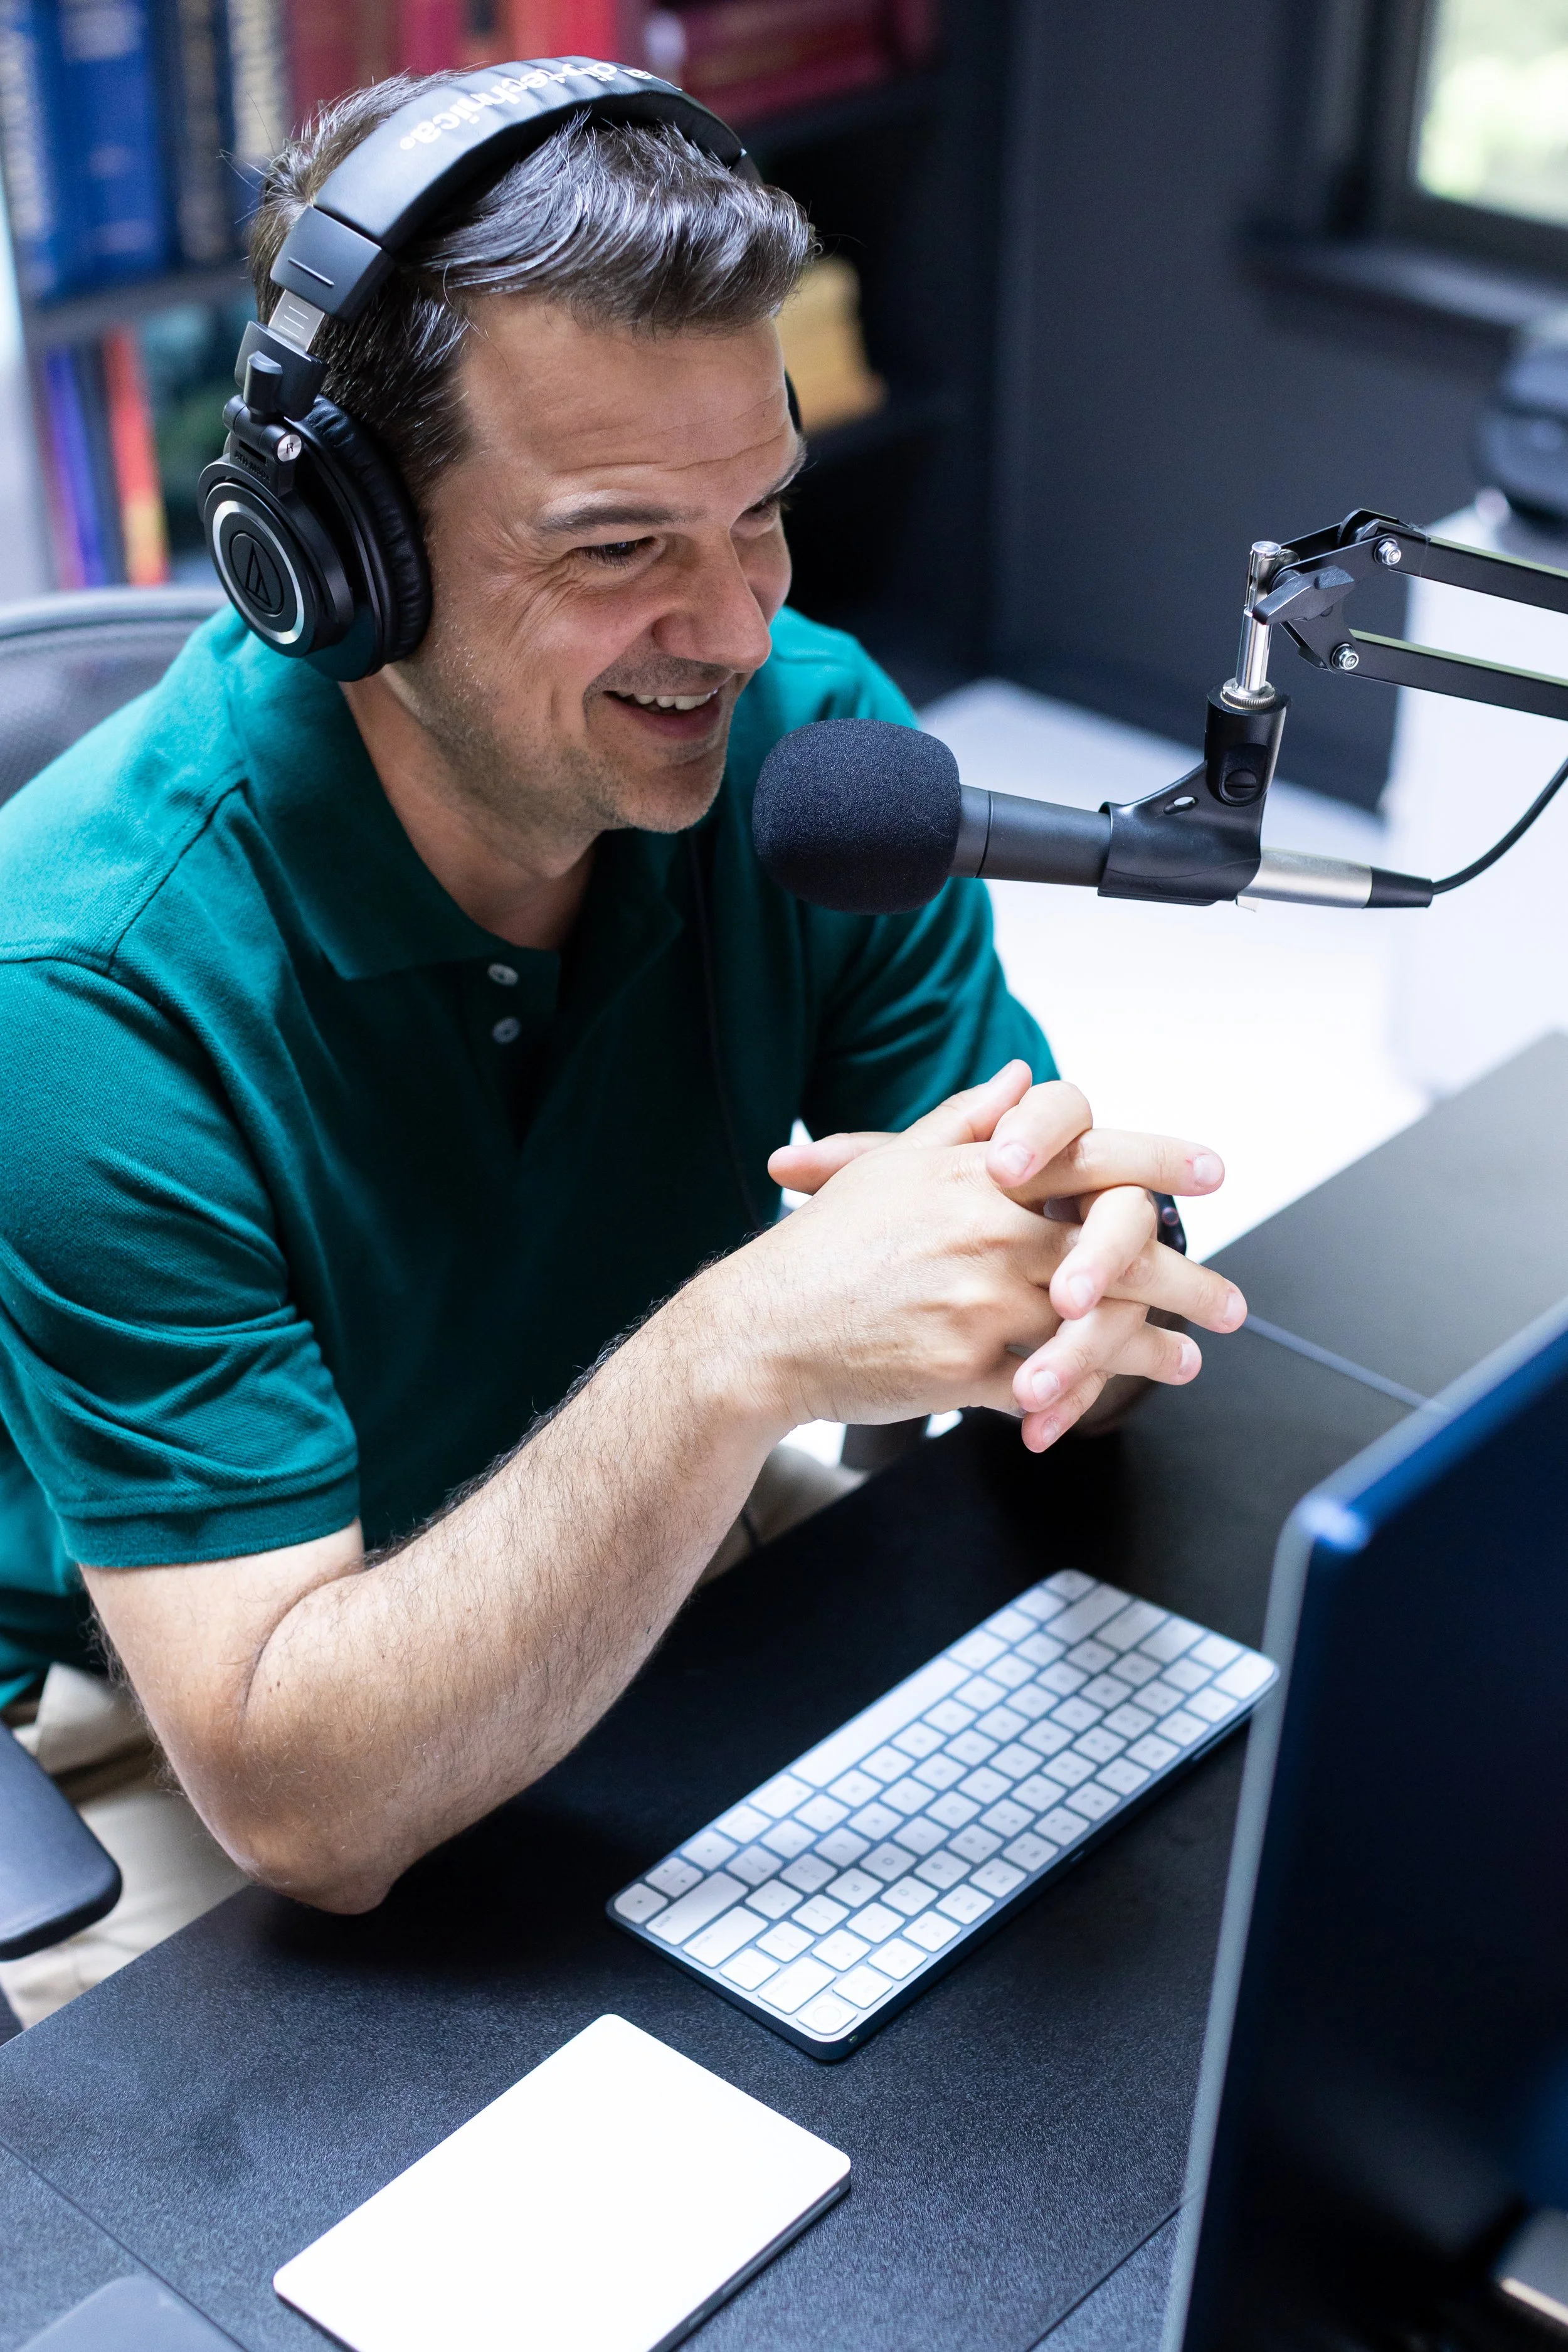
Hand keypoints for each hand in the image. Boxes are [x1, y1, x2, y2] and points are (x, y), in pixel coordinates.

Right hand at [766, 1062, 1245, 1449]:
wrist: (763, 1330)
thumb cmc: (826, 1250)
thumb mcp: (892, 1167)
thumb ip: (966, 1121)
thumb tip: (1022, 1079)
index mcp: (976, 1176)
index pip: (1090, 1156)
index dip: (1160, 1163)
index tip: (1210, 1174)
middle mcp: (988, 1233)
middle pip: (1118, 1250)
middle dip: (1189, 1279)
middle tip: (1231, 1303)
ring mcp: (980, 1304)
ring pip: (1098, 1325)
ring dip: (1156, 1347)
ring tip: (1188, 1360)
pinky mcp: (966, 1370)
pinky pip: (1047, 1386)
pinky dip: (1085, 1395)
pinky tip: (1111, 1399)